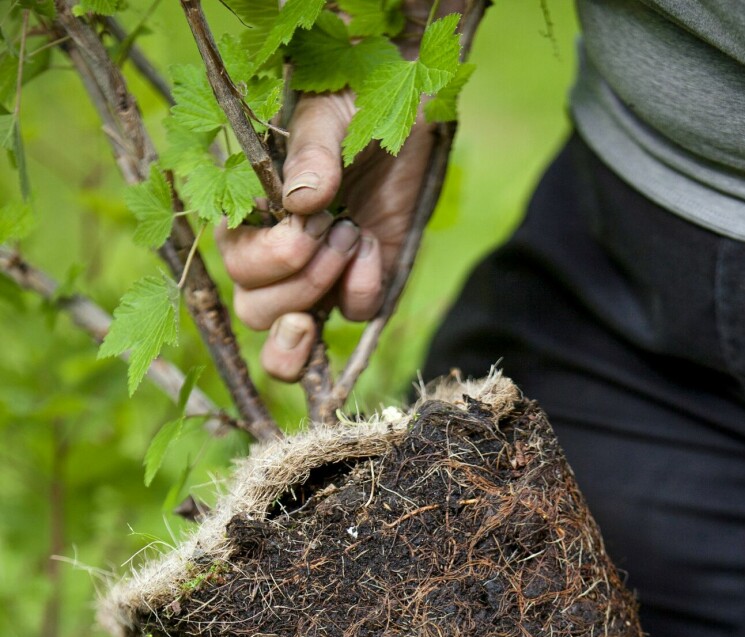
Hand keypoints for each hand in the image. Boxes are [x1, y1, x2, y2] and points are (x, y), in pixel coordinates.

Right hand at [218, 91, 433, 380]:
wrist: (410, 101)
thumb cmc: (354, 96)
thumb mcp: (327, 111)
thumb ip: (311, 149)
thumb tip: (300, 199)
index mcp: (249, 213)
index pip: (234, 268)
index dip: (267, 262)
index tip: (308, 221)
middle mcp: (275, 254)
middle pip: (255, 311)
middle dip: (295, 287)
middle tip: (332, 233)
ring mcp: (318, 274)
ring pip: (292, 333)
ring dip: (322, 295)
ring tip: (351, 237)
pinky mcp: (360, 281)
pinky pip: (352, 313)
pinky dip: (364, 290)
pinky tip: (372, 243)